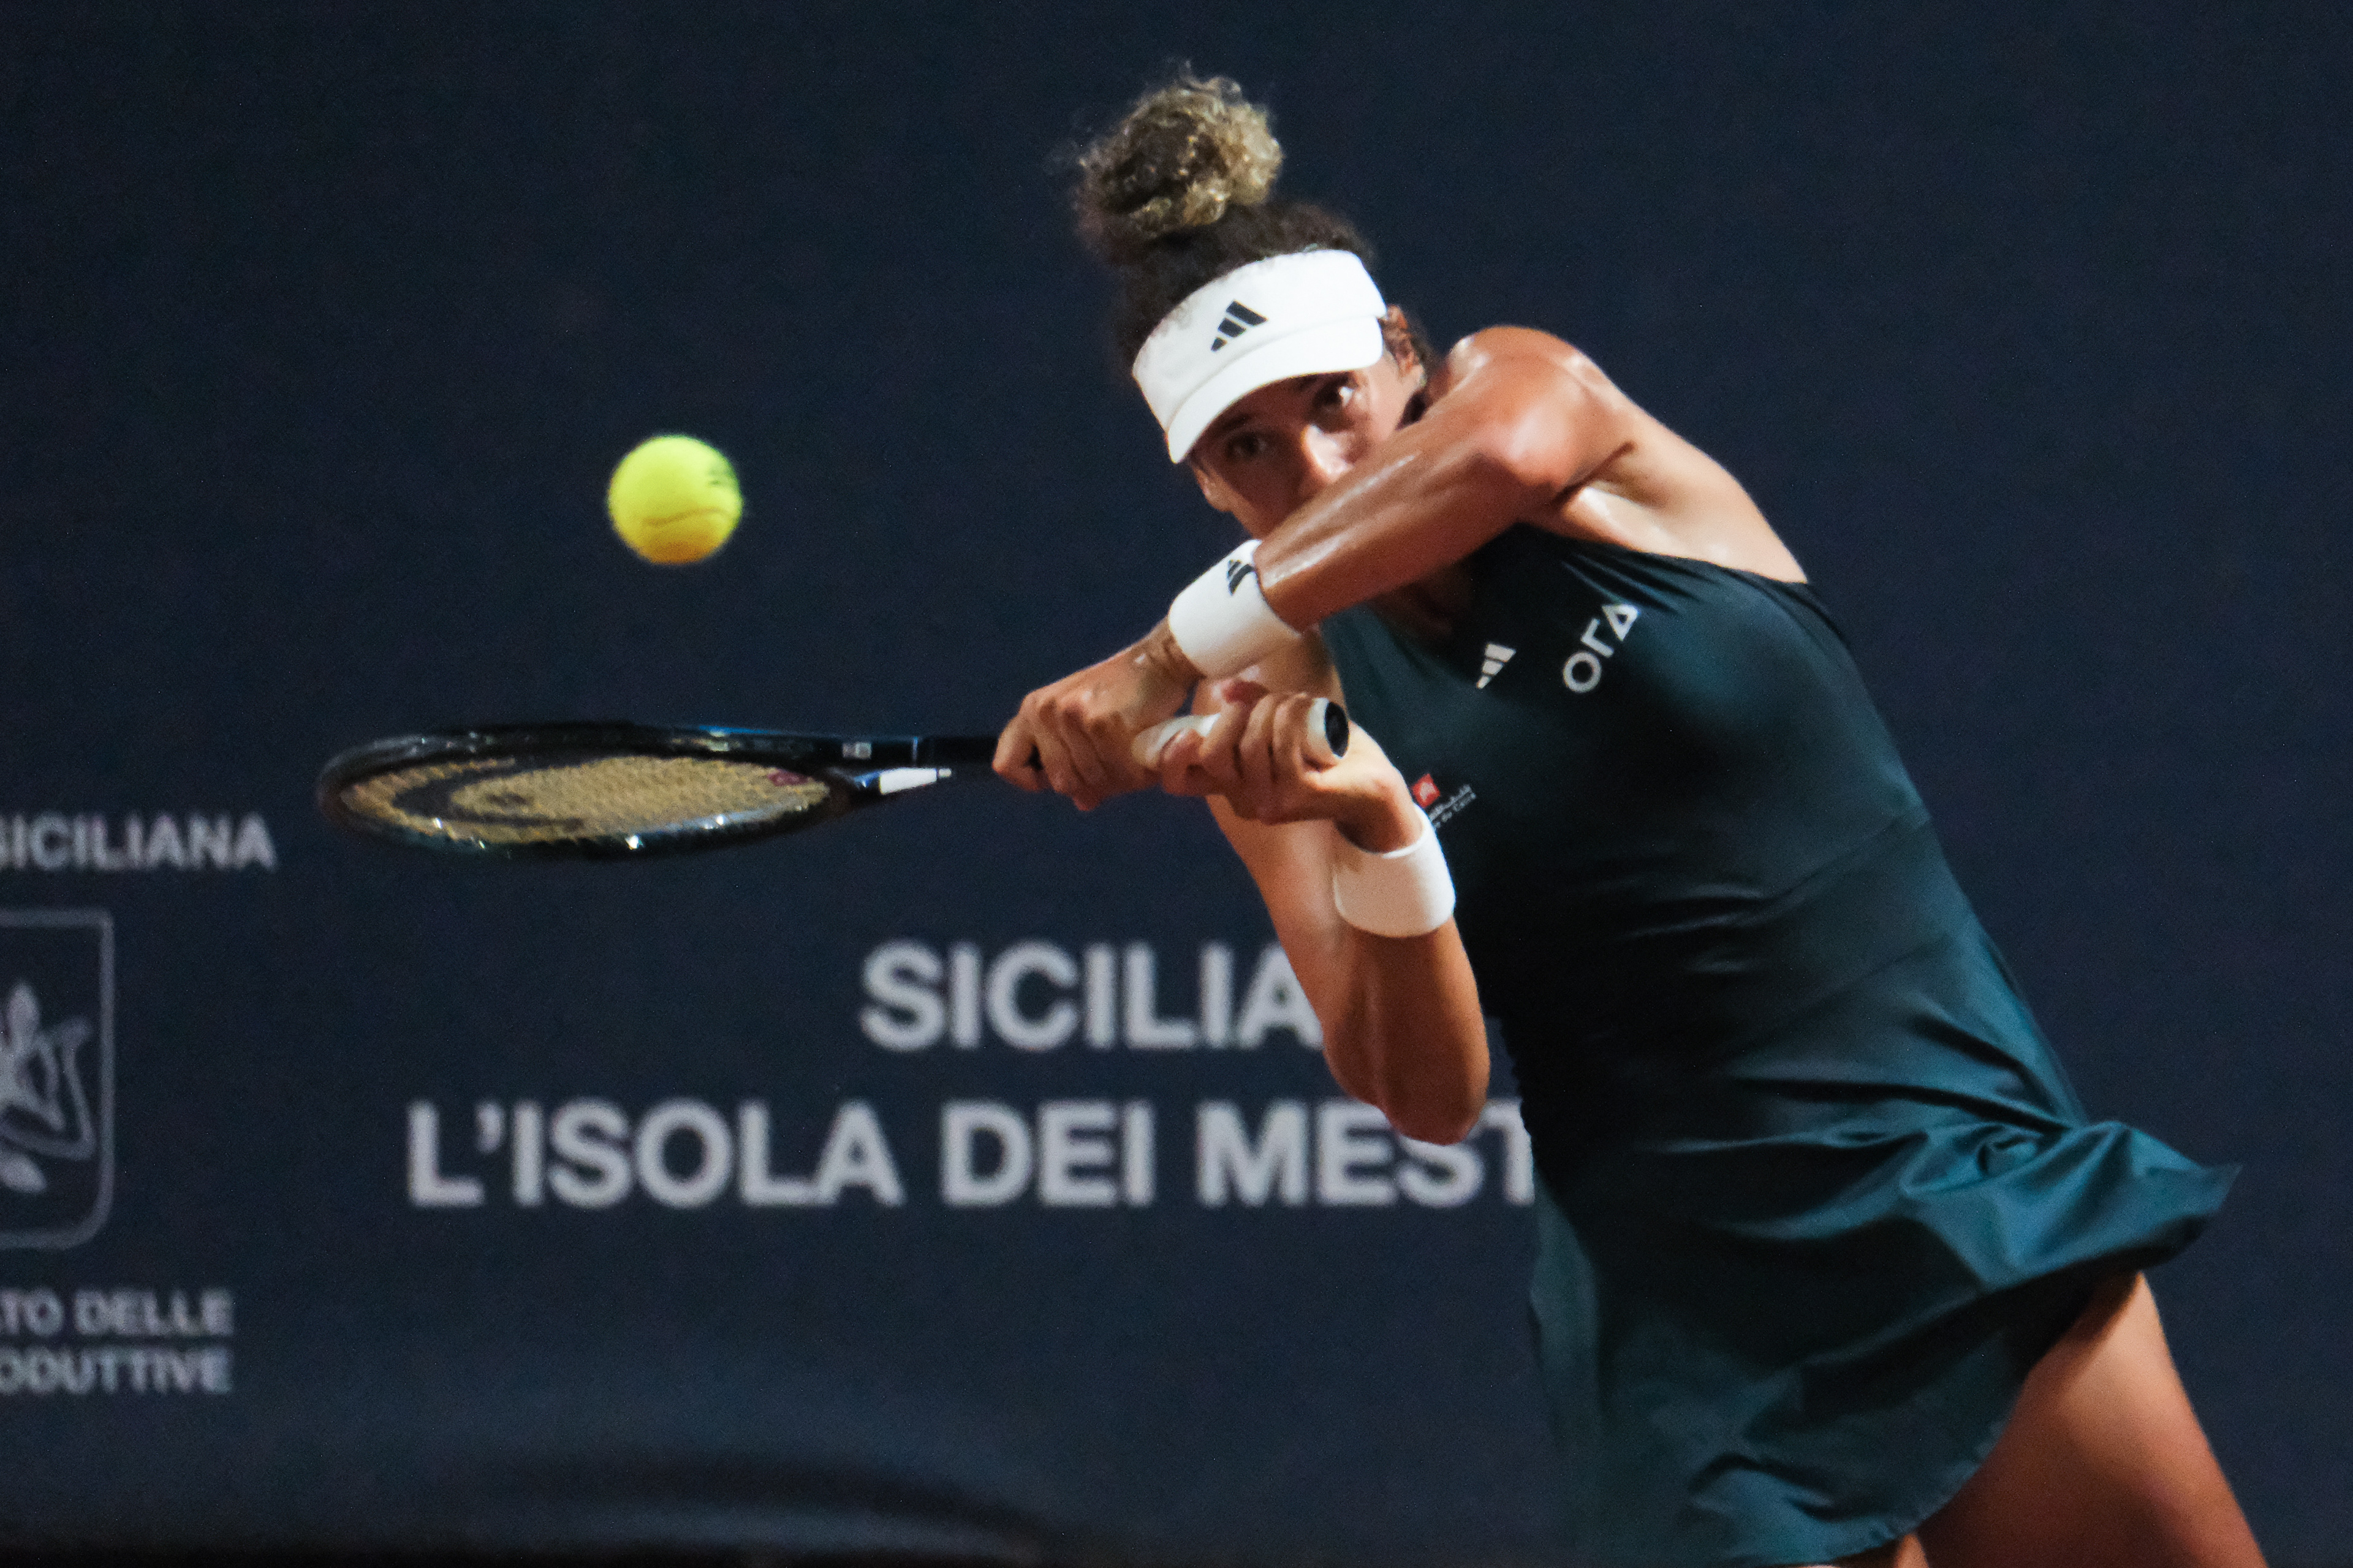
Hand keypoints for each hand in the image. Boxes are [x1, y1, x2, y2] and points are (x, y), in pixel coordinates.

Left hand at [994, 622, 1198, 809]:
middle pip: (1059, 782)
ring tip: (1132, 761)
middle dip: (1092, 785)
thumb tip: (1083, 802)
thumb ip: (1074, 760)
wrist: (1156, 663)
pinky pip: (1115, 773)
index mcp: (1032, 710)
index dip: (1031, 781)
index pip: (1006, 764)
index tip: (1060, 779)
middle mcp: (1044, 712)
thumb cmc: (1120, 695)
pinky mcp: (1101, 723)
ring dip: (1117, 780)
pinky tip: (1142, 758)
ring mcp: (1071, 717)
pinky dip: (1134, 774)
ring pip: (1089, 780)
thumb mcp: (1083, 720)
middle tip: (1116, 769)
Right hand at [1152, 681, 1421, 851]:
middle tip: (1270, 701)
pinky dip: (1293, 715)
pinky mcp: (1299, 795)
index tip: (1187, 729)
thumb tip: (1225, 688)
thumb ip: (1253, 707)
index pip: (1179, 782)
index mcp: (1232, 786)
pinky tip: (1311, 709)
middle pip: (1212, 754)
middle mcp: (1244, 801)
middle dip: (1238, 714)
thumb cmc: (1326, 754)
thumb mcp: (1283, 724)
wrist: (1374, 786)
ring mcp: (1270, 802)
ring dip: (1273, 708)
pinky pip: (1282, 744)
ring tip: (1298, 702)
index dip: (1170, 756)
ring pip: (1249, 743)